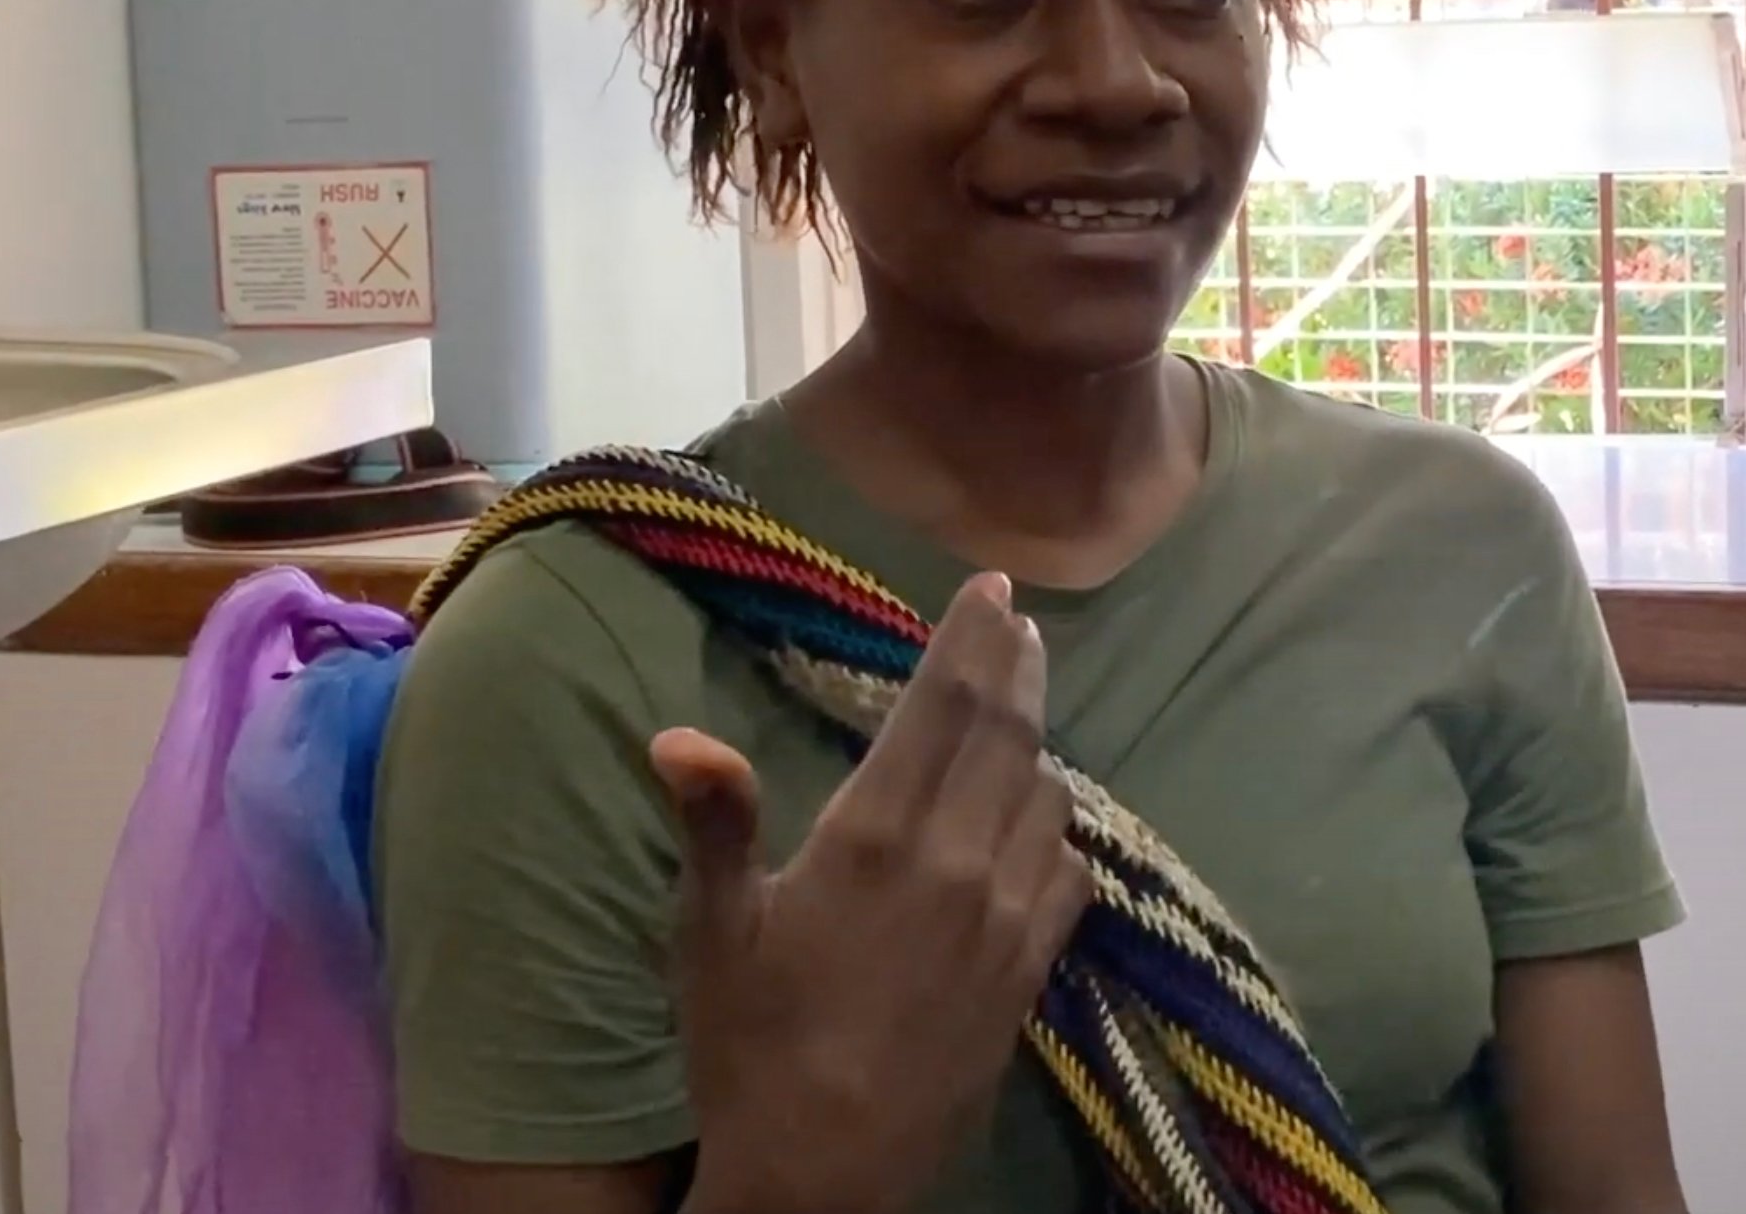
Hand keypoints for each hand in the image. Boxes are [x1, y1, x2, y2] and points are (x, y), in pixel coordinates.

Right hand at [650, 573, 1090, 1213]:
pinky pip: (1067, 870)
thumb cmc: (752, 1045)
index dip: (971, 638)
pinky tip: (1036, 826)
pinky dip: (1054, 830)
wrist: (826, 1170)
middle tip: (1020, 625)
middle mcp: (960, 859)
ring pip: (1045, 796)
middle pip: (1008, 734)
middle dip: (1016, 669)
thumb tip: (679, 735)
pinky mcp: (1032, 968)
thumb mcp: (714, 933)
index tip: (994, 589)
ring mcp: (1007, 915)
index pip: (944, 704)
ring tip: (1020, 718)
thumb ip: (716, 823)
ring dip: (1034, 746)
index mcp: (878, 834)